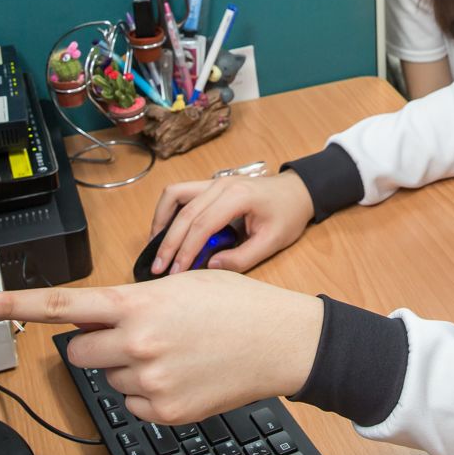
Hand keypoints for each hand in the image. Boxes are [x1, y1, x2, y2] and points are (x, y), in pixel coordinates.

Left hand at [0, 273, 322, 423]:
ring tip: (175, 351)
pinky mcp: (164, 411)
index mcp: (135, 304)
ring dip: (130, 368)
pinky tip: (182, 374)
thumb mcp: (180, 285)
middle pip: (80, 351)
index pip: (60, 306)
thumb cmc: (235, 306)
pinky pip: (133, 403)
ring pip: (109, 379)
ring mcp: (148, 381)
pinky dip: (150, 392)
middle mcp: (135, 344)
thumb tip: (100, 322)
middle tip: (140, 333)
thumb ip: (132, 302)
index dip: (13, 306)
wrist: (279, 341)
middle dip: (100, 343)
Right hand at [148, 171, 313, 275]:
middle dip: (169, 242)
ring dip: (162, 221)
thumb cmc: (287, 215)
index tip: (175, 272)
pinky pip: (180, 193)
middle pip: (184, 212)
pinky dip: (168, 211)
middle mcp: (221, 184)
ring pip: (174, 195)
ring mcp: (214, 181)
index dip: (186, 250)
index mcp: (238, 196)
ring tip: (157, 248)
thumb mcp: (272, 242)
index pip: (202, 224)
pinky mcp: (210, 185)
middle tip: (159, 269)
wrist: (296, 192)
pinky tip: (166, 232)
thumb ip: (242, 257)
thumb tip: (210, 267)